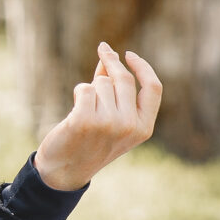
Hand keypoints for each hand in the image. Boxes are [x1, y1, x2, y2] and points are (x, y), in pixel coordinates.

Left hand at [32, 43, 162, 190]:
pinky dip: (79, 93)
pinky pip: (85, 89)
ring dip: (91, 89)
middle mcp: (130, 126)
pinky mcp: (85, 120)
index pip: (153, 88)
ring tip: (84, 109)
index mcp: (144, 128)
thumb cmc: (89, 141)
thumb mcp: (112, 118)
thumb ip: (114, 89)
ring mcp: (108, 124)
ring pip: (101, 83)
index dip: (143, 67)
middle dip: (110, 62)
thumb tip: (109, 55)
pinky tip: (75, 109)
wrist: (65, 170)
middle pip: (124, 80)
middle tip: (102, 49)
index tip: (128, 54)